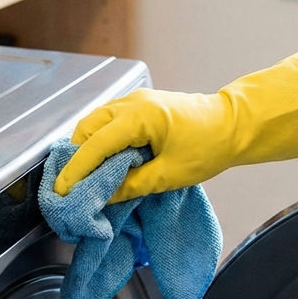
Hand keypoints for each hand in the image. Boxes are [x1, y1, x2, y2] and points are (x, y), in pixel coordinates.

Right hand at [52, 46, 297, 202]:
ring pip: (95, 123)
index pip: (94, 144)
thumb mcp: (169, 175)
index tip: (62, 190)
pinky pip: (109, 121)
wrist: (235, 125)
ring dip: (85, 149)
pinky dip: (98, 141)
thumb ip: (131, 185)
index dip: (75, 170)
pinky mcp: (141, 106)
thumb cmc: (209, 146)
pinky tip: (101, 162)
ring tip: (81, 178)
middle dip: (74, 158)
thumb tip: (102, 197)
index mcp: (139, 117)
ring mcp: (135, 101)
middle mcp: (131, 103)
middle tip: (67, 187)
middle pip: (87, 129)